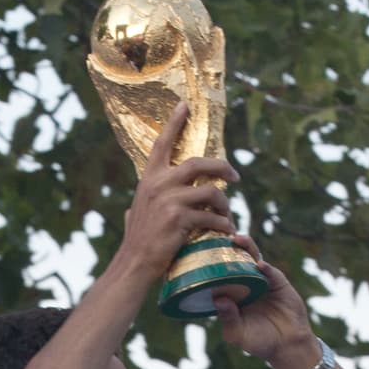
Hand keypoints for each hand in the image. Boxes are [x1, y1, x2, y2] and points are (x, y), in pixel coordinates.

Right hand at [118, 102, 239, 275]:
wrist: (135, 263)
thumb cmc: (138, 241)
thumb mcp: (136, 213)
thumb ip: (143, 205)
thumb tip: (134, 209)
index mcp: (149, 179)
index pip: (162, 144)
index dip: (174, 123)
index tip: (186, 105)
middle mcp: (158, 185)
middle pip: (197, 163)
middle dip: (221, 167)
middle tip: (234, 175)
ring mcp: (169, 201)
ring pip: (210, 191)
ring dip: (224, 204)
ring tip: (227, 215)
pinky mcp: (179, 219)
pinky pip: (211, 217)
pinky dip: (222, 225)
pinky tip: (225, 232)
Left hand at [212, 240, 318, 368]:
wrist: (287, 346)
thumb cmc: (258, 342)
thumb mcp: (238, 334)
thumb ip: (228, 319)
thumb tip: (218, 299)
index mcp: (231, 294)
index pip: (218, 273)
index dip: (211, 260)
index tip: (200, 247)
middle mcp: (244, 283)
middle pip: (234, 259)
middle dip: (227, 246)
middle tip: (219, 236)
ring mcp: (262, 280)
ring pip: (253, 258)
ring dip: (246, 247)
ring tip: (238, 239)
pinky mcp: (278, 282)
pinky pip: (271, 272)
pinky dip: (266, 267)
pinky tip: (260, 265)